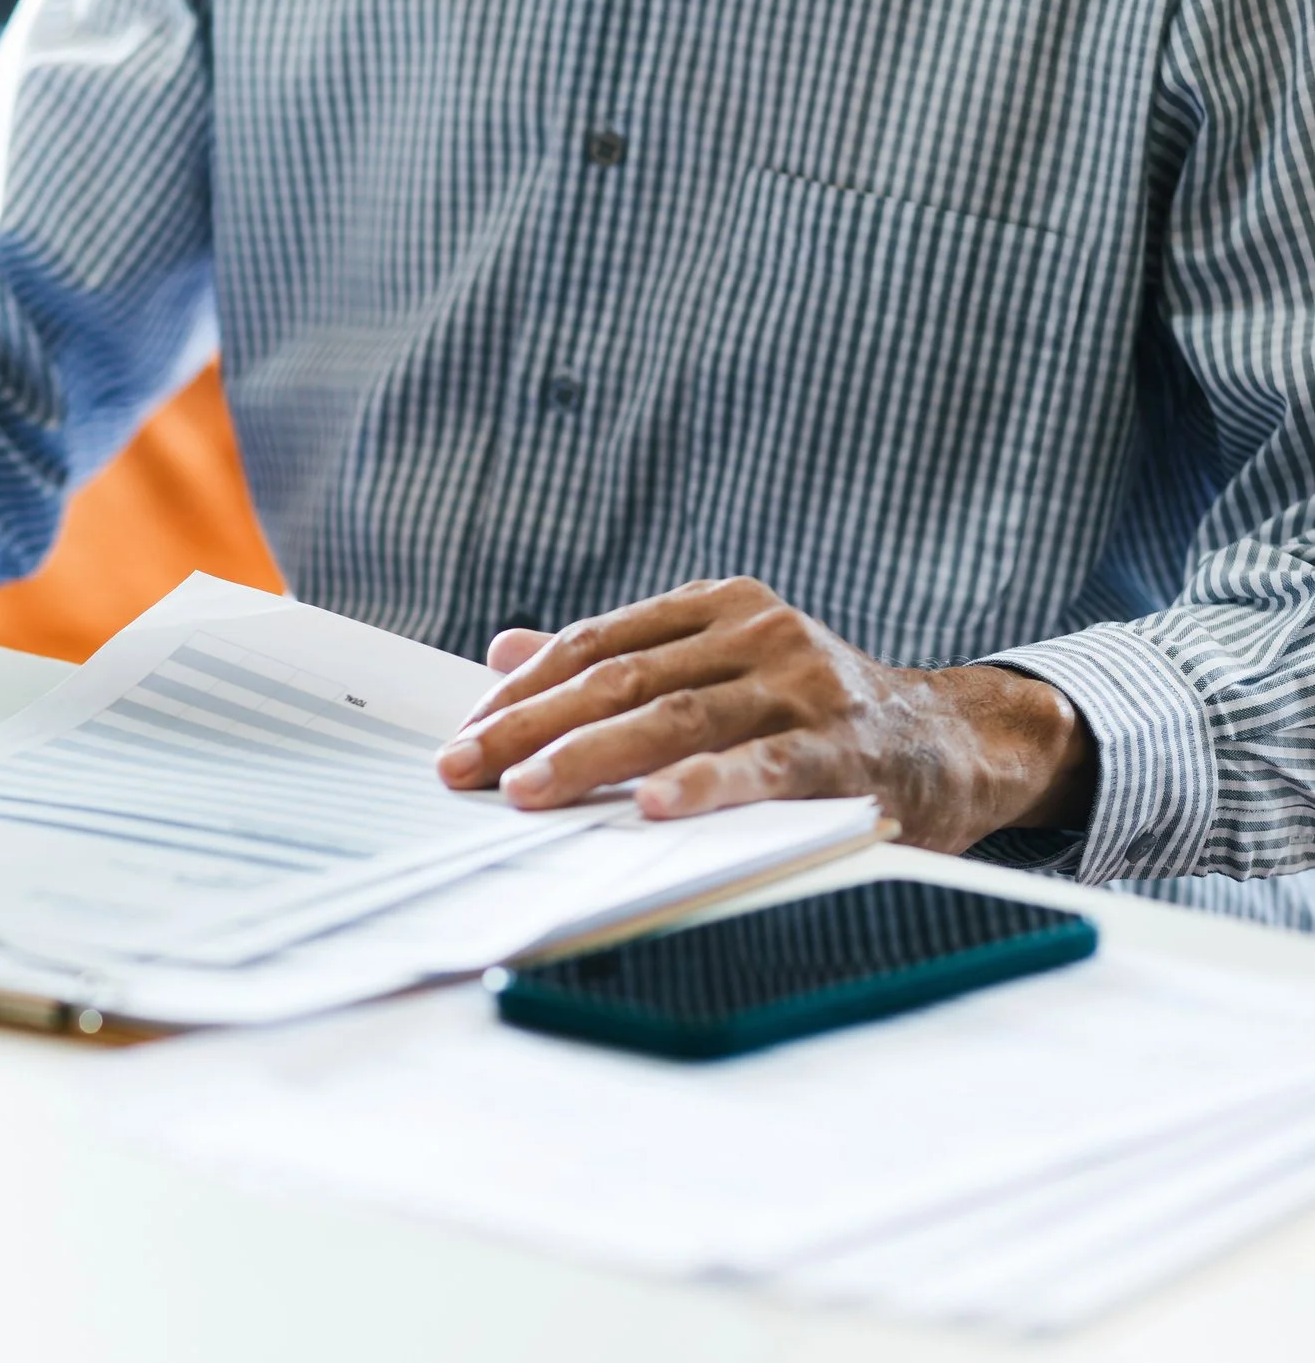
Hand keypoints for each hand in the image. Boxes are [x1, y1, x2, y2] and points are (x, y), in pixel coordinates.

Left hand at [434, 578, 1095, 850]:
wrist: (953, 741)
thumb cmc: (814, 714)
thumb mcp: (717, 666)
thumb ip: (621, 659)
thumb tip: (505, 649)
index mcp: (716, 607)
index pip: (594, 644)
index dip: (520, 691)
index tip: (461, 737)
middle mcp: (755, 633)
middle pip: (618, 679)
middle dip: (529, 728)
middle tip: (466, 770)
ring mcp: (801, 685)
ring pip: (674, 717)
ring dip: (590, 757)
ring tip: (528, 792)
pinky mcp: (844, 747)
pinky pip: (760, 767)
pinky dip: (703, 786)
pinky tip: (652, 807)